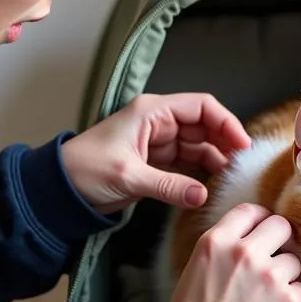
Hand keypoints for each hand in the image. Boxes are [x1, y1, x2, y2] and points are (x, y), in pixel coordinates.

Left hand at [60, 93, 250, 214]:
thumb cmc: (85, 170)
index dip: (225, 122)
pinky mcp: (154, 163)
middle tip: (241, 166)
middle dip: (224, 143)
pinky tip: (212, 185)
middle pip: (203, 126)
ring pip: (197, 146)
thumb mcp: (128, 177)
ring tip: (231, 178)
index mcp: (152, 112)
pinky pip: (186, 164)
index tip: (242, 145)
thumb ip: (168, 186)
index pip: (201, 106)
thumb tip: (202, 195)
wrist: (58, 190)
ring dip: (214, 160)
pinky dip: (200, 173)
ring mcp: (157, 143)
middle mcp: (158, 123)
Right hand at [152, 204, 300, 301]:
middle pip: (281, 226)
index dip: (260, 220)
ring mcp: (271, 277)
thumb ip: (221, 251)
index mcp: (217, 242)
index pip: (250, 211)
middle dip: (280, 241)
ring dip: (285, 278)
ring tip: (267, 301)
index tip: (263, 231)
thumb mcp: (195, 272)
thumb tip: (247, 241)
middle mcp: (246, 253)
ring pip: (294, 262)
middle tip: (274, 261)